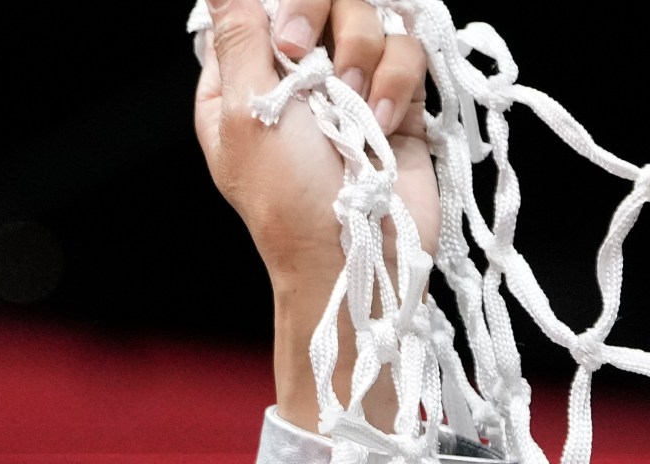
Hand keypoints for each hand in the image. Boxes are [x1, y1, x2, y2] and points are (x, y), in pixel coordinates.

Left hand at [195, 0, 434, 428]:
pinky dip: (400, 84)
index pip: (260, 7)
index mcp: (242, 78)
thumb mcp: (246, 113)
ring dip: (368, 59)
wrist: (357, 253)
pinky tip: (387, 126)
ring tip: (358, 112)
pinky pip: (409, 49)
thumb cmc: (289, 198)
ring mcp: (350, 82)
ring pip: (372, 16)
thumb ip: (239, 38)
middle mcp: (296, 74)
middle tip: (317, 66)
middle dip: (329, 22)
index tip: (290, 44)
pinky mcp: (398, 95)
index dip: (284, 11)